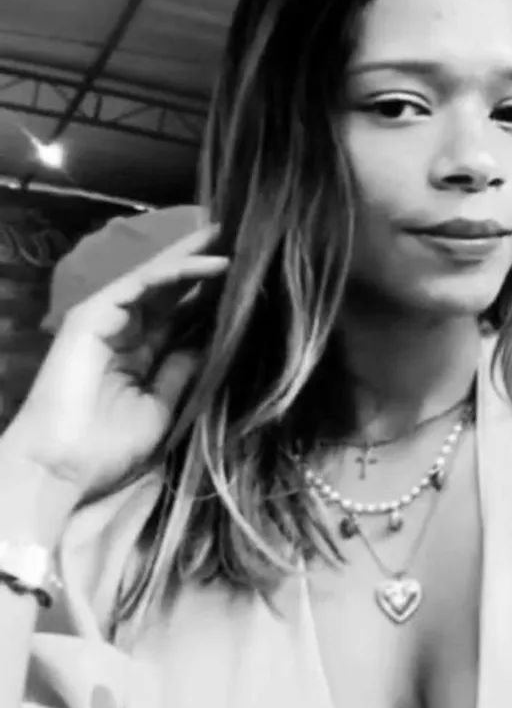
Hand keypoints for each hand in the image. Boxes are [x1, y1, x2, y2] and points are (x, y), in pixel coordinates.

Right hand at [3, 224, 228, 499]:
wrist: (62, 470)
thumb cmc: (109, 449)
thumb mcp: (163, 405)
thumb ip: (183, 369)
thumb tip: (213, 340)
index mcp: (142, 351)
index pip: (183, 312)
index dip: (214, 293)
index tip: (253, 276)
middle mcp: (126, 328)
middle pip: (173, 287)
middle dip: (208, 262)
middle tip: (248, 238)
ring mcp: (108, 317)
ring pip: (161, 276)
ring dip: (200, 257)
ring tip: (240, 239)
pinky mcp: (94, 312)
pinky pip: (144, 282)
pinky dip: (181, 270)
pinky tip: (216, 264)